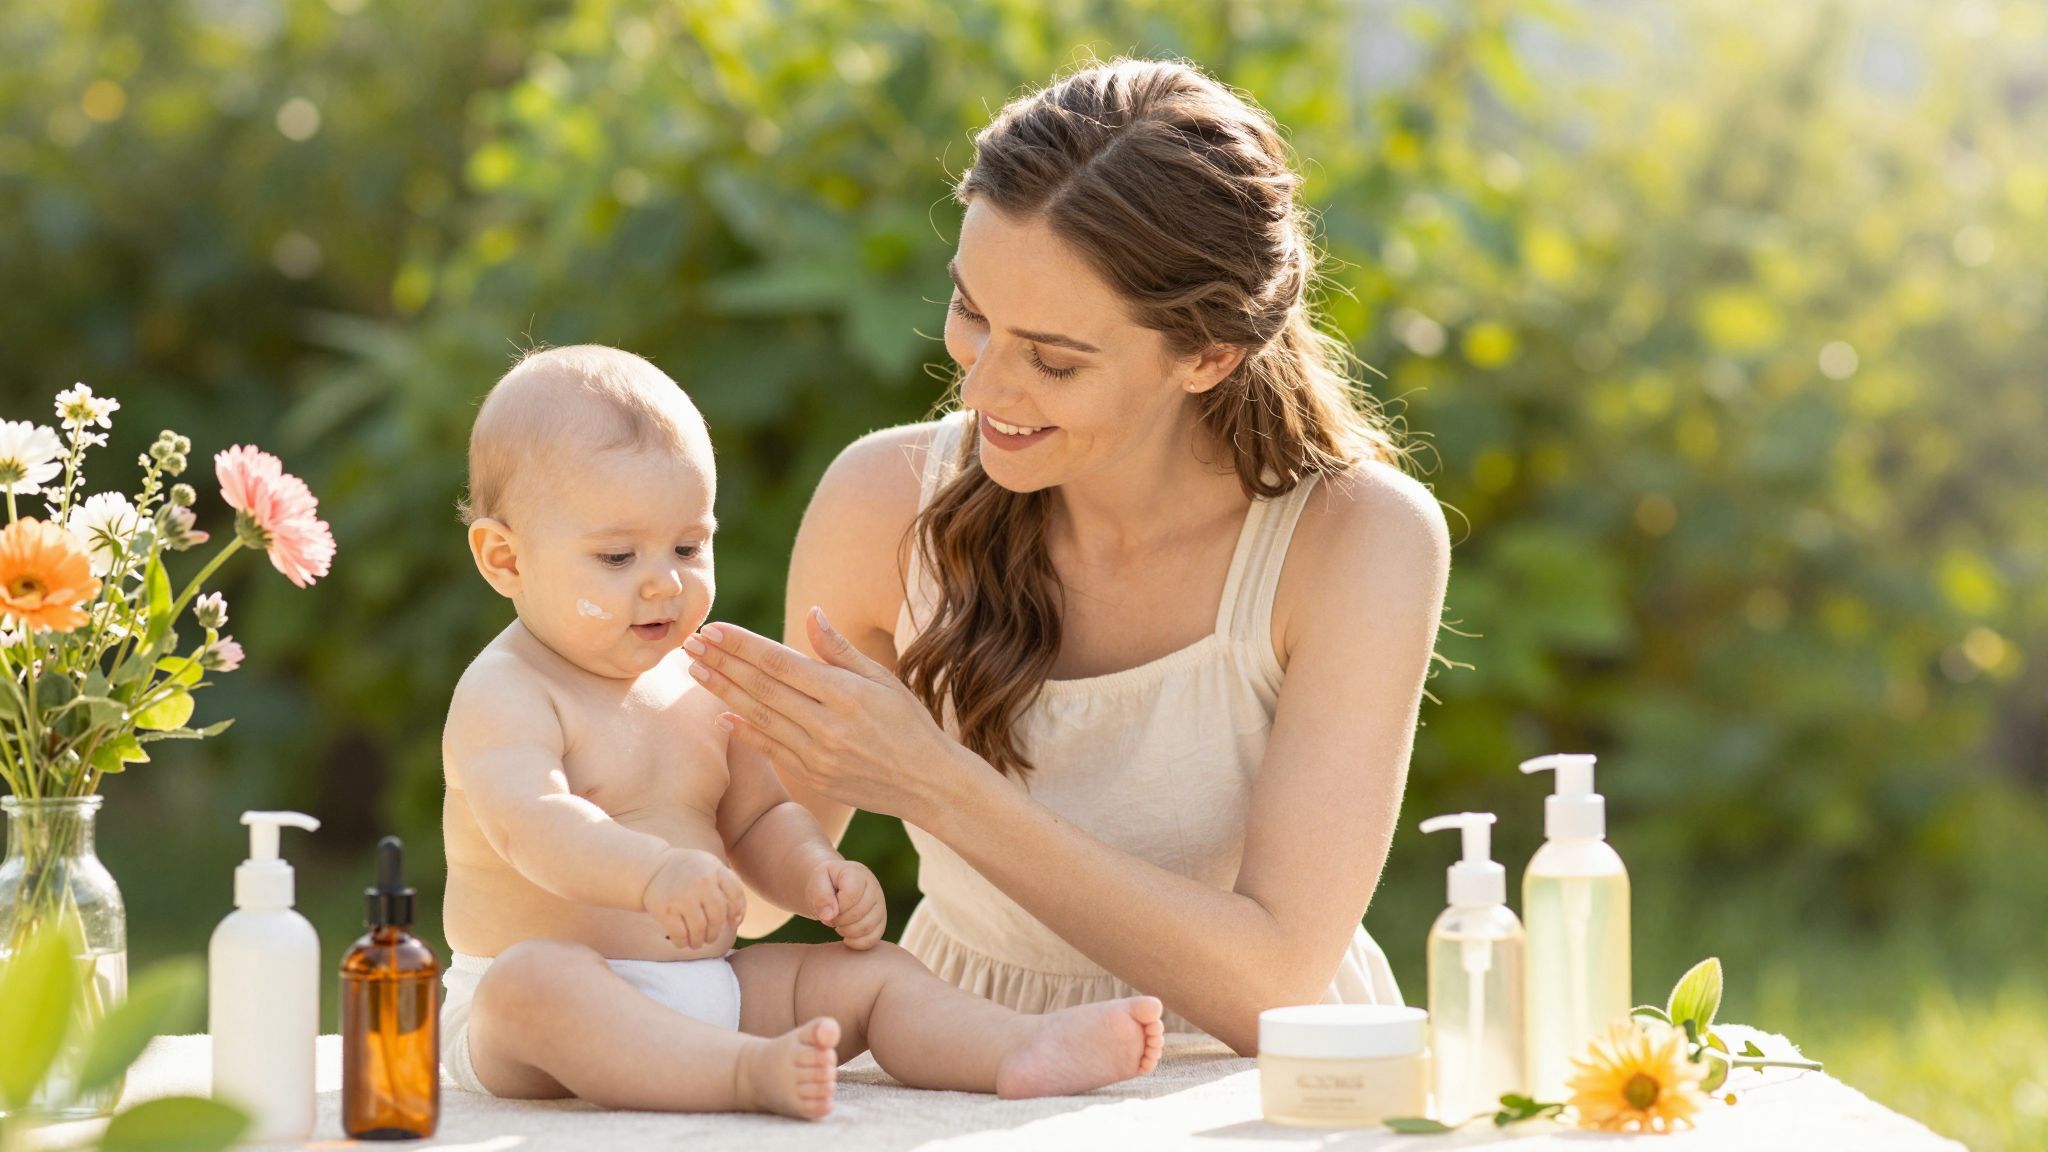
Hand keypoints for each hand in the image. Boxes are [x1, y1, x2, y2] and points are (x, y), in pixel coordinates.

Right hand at [642, 848, 744, 950]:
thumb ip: (726, 885)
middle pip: (718, 916)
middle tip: (711, 937)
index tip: (733, 923)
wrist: (651, 868)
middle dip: (716, 931)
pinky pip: (680, 935)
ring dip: (700, 941)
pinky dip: (683, 943)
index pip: (736, 895)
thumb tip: (738, 918)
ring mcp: (682, 896)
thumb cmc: (687, 872)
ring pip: (700, 929)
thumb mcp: (709, 866)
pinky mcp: (665, 910)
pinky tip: (682, 942)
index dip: (737, 912)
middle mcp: (701, 881)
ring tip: (697, 942)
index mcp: (714, 869)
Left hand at [683, 608, 979, 824]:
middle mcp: (827, 724)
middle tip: (690, 642)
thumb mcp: (883, 679)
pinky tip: (722, 714)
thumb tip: (810, 614)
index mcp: (845, 693)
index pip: (780, 662)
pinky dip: (744, 732)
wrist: (929, 784)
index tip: (714, 628)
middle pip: (761, 688)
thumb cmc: (910, 723)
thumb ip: (840, 650)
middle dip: (722, 662)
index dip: (743, 644)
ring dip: (723, 691)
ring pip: (759, 717)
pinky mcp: (814, 776)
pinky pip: (771, 749)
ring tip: (696, 670)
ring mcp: (817, 754)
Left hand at [805, 858, 885, 948]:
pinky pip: (873, 939)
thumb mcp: (817, 882)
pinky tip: (846, 936)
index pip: (852, 895)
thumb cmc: (825, 883)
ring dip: (847, 931)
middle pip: (860, 912)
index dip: (836, 906)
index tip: (827, 906)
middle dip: (839, 920)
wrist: (833, 886)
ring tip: (838, 924)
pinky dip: (857, 943)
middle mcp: (874, 887)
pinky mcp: (880, 921)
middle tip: (830, 917)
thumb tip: (829, 915)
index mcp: (857, 873)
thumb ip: (821, 896)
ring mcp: (880, 905)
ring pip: (868, 927)